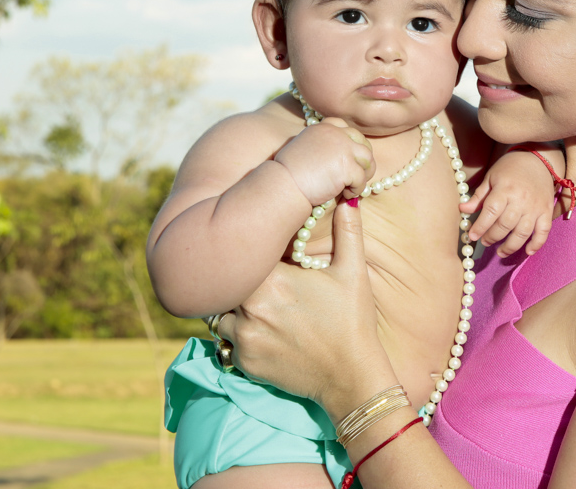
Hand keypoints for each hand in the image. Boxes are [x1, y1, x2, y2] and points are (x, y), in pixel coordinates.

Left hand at [217, 201, 392, 415]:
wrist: (351, 377)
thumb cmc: (353, 321)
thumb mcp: (353, 272)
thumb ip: (347, 231)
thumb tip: (348, 197)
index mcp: (272, 281)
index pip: (244, 255)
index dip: (251, 253)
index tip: (263, 254)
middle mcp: (249, 309)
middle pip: (227, 283)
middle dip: (241, 279)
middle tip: (260, 279)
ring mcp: (244, 338)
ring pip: (222, 311)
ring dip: (235, 307)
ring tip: (261, 306)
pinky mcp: (244, 362)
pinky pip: (228, 340)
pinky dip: (240, 334)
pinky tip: (266, 331)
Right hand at [274, 118, 374, 206]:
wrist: (282, 185)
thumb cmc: (288, 173)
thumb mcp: (304, 147)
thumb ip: (323, 145)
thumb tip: (340, 155)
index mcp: (324, 127)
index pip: (347, 128)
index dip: (352, 144)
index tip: (347, 159)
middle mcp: (336, 133)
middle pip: (363, 142)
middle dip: (362, 160)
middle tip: (356, 176)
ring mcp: (343, 148)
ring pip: (368, 159)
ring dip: (363, 174)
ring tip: (351, 186)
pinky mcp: (347, 166)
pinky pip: (362, 179)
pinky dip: (356, 189)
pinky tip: (344, 195)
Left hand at [459, 150, 556, 255]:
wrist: (538, 159)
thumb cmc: (511, 168)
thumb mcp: (491, 177)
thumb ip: (479, 196)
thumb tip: (462, 210)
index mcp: (505, 189)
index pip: (491, 212)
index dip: (480, 227)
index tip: (473, 235)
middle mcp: (521, 200)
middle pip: (505, 225)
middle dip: (492, 237)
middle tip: (484, 242)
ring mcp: (535, 207)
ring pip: (523, 233)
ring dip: (510, 246)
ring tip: (500, 252)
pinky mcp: (547, 211)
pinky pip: (543, 231)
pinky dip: (537, 244)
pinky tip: (527, 251)